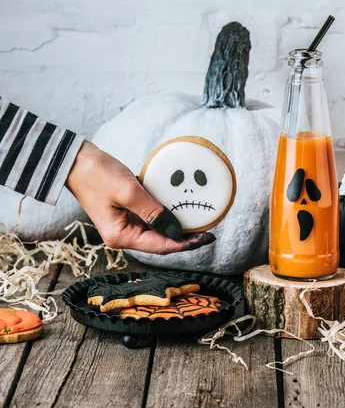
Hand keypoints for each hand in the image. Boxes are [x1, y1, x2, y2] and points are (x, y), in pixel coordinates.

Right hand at [65, 141, 215, 254]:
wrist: (75, 161)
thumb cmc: (97, 174)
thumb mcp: (129, 191)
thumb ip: (154, 212)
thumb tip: (176, 230)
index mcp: (120, 236)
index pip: (160, 246)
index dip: (185, 244)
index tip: (207, 237)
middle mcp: (122, 235)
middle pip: (159, 241)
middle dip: (183, 237)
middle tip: (208, 229)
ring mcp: (123, 224)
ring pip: (155, 230)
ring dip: (175, 225)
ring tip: (198, 220)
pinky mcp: (124, 212)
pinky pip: (149, 218)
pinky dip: (164, 214)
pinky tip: (178, 207)